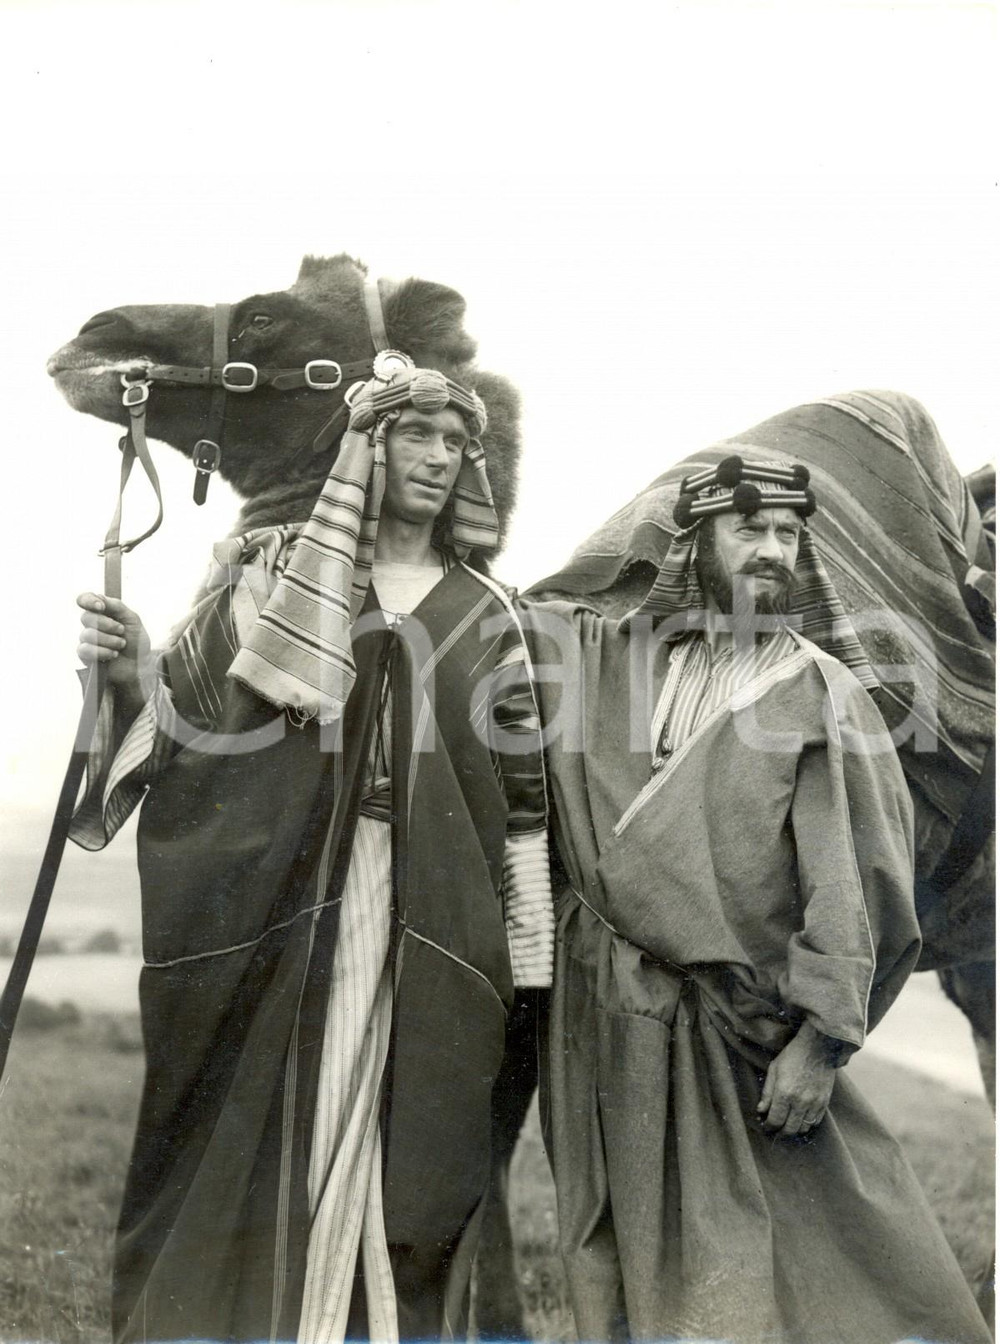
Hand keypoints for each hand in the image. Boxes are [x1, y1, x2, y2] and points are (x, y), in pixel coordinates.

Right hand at [76, 593, 150, 716]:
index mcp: (102, 612)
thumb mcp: (132, 619)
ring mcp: (87, 639)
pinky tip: (113, 654)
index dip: (88, 600)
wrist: (140, 665)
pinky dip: (102, 652)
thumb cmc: (136, 641)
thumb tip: (99, 598)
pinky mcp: (85, 655)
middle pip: (86, 617)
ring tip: (121, 645)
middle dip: (107, 625)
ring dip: (109, 640)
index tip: (101, 607)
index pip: (85, 599)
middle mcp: (92, 624)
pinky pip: (85, 650)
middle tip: (122, 631)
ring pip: (87, 635)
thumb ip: (116, 606)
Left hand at [757, 1021, 836, 1137]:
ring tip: (788, 1126)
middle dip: (780, 1132)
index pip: (775, 1120)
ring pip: (803, 1128)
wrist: (818, 1048)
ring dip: (794, 1130)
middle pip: (789, 1129)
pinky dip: (807, 1124)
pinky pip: (815, 1122)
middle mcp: (800, 1102)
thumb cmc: (793, 1056)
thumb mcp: (774, 1069)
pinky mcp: (824, 1102)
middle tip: (775, 1130)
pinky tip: (801, 1119)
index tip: (766, 1126)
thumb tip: (761, 1110)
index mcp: (784, 1093)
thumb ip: (767, 1092)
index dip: (769, 1126)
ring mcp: (814, 1103)